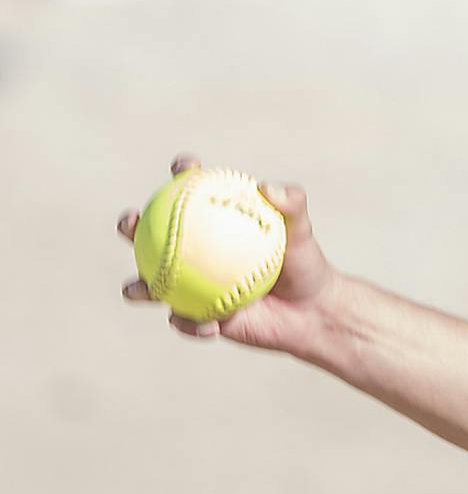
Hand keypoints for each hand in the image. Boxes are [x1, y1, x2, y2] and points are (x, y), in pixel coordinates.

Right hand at [118, 152, 341, 353]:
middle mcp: (193, 252)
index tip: (186, 167)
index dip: (182, 174)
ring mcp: (188, 286)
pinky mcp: (196, 317)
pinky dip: (192, 324)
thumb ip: (292, 207)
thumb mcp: (302, 234)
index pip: (190, 193)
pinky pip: (185, 322)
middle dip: (131, 226)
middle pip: (148, 236)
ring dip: (138, 286)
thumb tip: (266, 187)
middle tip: (132, 221)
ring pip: (150, 285)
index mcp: (213, 224)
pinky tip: (210, 326)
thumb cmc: (304, 264)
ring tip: (141, 288)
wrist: (311, 311)